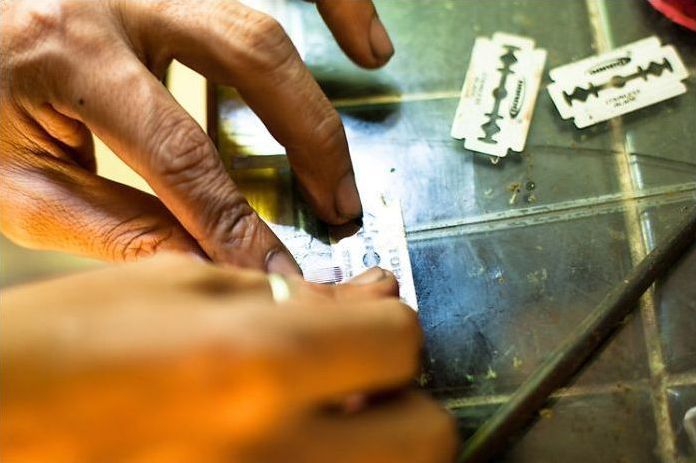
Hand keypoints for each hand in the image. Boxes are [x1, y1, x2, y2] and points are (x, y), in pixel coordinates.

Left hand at [0, 0, 394, 272]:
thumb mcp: (12, 179)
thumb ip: (107, 222)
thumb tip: (201, 263)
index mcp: (66, 49)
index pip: (179, 153)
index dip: (235, 220)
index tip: (276, 269)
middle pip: (249, 57)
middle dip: (308, 142)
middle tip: (337, 207)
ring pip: (262, 17)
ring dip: (319, 85)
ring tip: (346, 157)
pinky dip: (332, 6)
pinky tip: (363, 43)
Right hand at [1, 254, 456, 462]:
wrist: (1, 416)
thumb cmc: (64, 345)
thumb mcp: (178, 287)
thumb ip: (288, 293)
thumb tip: (367, 295)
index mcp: (256, 365)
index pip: (400, 342)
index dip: (390, 322)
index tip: (371, 320)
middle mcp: (274, 454)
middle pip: (428, 437)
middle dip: (407, 401)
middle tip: (367, 379)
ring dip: (378, 441)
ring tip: (327, 412)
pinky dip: (327, 461)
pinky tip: (285, 439)